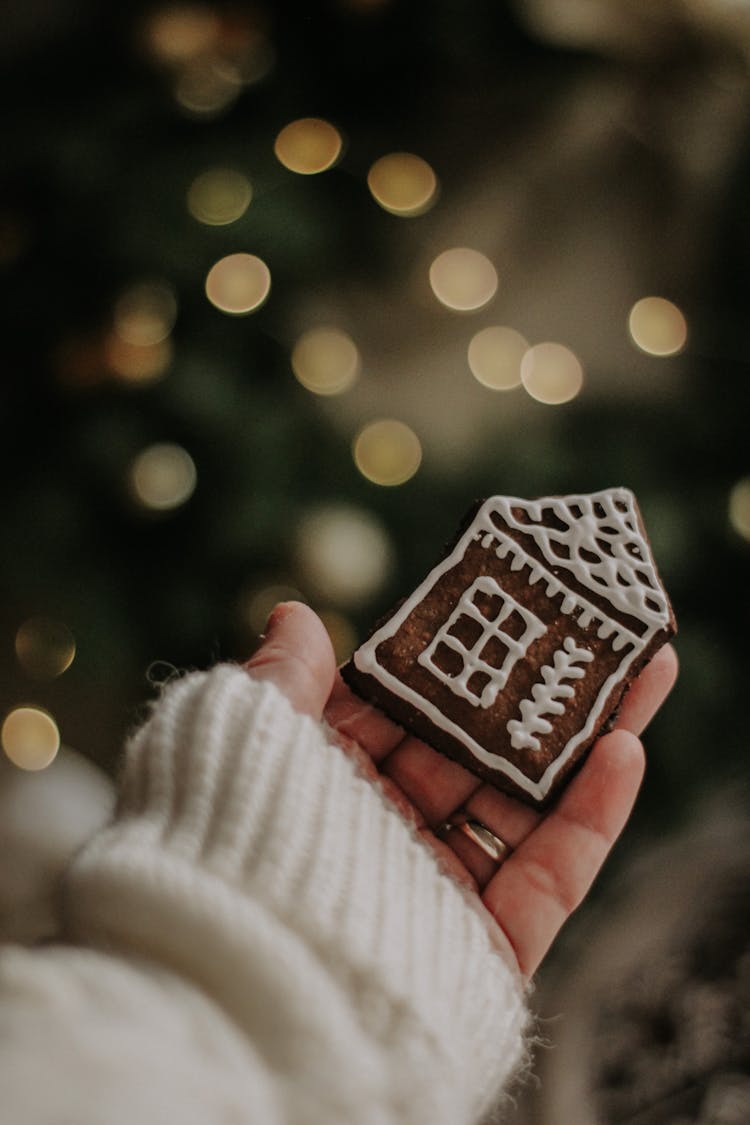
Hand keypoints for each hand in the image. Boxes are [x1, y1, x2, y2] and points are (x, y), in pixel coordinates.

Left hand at [246, 602, 677, 981]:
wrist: (249, 993)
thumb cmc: (240, 845)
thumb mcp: (251, 741)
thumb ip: (283, 681)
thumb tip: (294, 613)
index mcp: (331, 783)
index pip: (405, 707)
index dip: (453, 653)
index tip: (502, 599)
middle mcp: (389, 833)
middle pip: (480, 747)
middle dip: (535, 686)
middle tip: (593, 623)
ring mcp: (441, 887)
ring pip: (528, 801)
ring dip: (586, 736)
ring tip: (639, 666)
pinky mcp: (486, 944)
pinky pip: (550, 876)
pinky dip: (590, 816)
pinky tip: (623, 750)